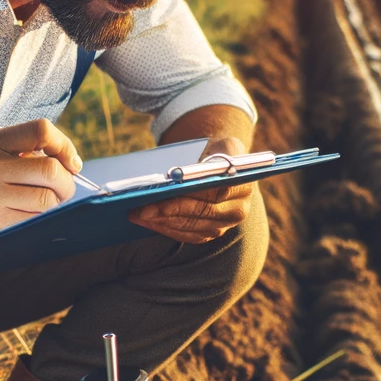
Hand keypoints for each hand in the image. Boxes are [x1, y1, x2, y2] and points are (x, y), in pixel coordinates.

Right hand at [0, 118, 82, 252]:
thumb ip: (25, 152)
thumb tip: (71, 163)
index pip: (41, 130)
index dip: (65, 146)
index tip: (71, 162)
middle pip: (51, 170)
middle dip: (67, 183)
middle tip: (63, 189)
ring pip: (48, 199)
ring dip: (55, 204)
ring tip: (41, 203)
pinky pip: (35, 220)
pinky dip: (40, 219)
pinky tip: (27, 216)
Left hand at [128, 136, 253, 243]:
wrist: (221, 167)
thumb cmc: (217, 153)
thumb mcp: (221, 144)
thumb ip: (215, 152)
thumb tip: (183, 174)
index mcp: (243, 184)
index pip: (215, 193)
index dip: (187, 195)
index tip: (162, 193)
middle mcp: (239, 208)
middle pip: (201, 213)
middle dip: (168, 211)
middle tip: (140, 209)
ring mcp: (225, 225)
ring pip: (192, 228)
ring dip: (162, 222)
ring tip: (137, 215)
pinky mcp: (212, 233)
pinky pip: (188, 236)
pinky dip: (166, 229)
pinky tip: (147, 222)